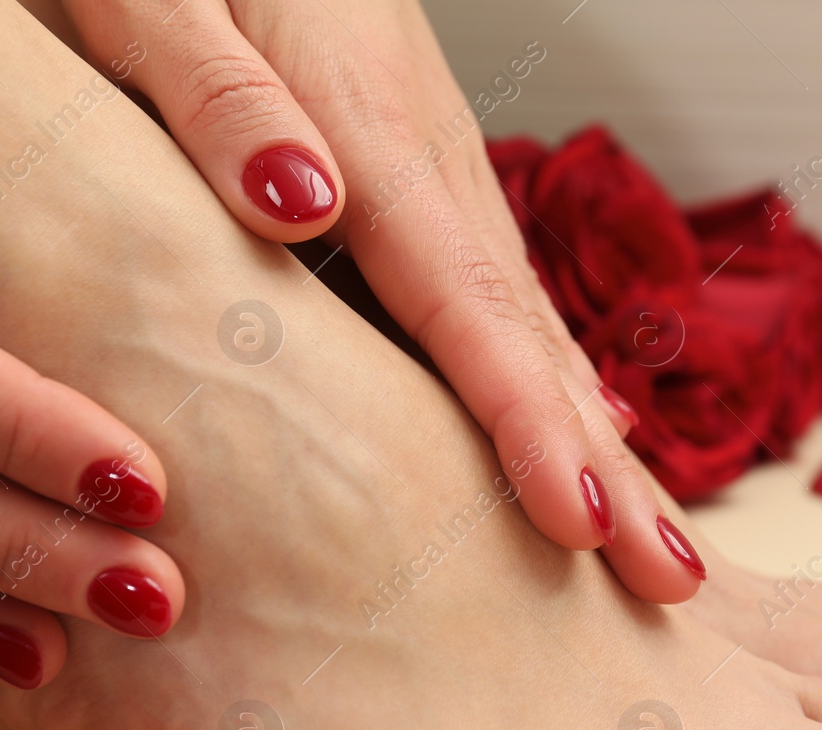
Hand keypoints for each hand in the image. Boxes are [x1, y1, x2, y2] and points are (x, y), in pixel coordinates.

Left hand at [59, 0, 704, 602]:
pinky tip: (573, 430)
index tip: (579, 525)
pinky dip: (542, 381)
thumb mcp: (151, 2)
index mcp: (368, 127)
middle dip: (603, 465)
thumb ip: (221, 99)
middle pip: (529, 333)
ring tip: (640, 543)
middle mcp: (428, 162)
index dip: (524, 421)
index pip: (466, 301)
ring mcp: (433, 171)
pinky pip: (489, 299)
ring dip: (588, 437)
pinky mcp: (414, 176)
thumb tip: (307, 205)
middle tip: (671, 580)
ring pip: (524, 323)